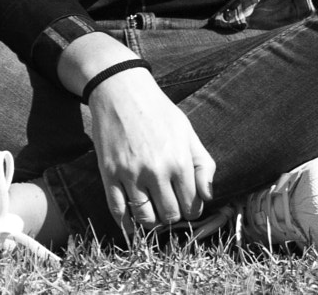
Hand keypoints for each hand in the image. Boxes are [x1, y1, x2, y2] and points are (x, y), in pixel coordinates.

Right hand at [85, 69, 216, 228]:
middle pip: (169, 215)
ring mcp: (130, 174)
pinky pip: (118, 211)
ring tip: (155, 213)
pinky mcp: (109, 175)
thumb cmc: (160, 112)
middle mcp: (156, 171)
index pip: (192, 205)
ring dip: (152, 222)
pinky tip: (133, 222)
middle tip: (172, 209)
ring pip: (145, 217)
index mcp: (179, 161)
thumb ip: (204, 165)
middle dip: (174, 216)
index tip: (189, 207)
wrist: (122, 93)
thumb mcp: (188, 133)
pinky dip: (126, 223)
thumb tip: (208, 196)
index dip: (193, 210)